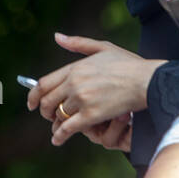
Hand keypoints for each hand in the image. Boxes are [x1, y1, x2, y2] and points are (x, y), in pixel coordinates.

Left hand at [26, 32, 164, 146]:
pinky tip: (58, 140)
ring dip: (55, 123)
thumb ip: (78, 43)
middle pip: (47, 101)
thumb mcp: (103, 47)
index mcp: (75, 67)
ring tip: (57, 128)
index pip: (44, 83)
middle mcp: (75, 83)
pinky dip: (60, 136)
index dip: (33, 95)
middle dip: (45, 111)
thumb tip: (57, 37)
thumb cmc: (129, 64)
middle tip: (49, 116)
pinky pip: (68, 128)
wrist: (147, 80)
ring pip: (58, 115)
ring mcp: (82, 99)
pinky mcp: (91, 115)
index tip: (32, 103)